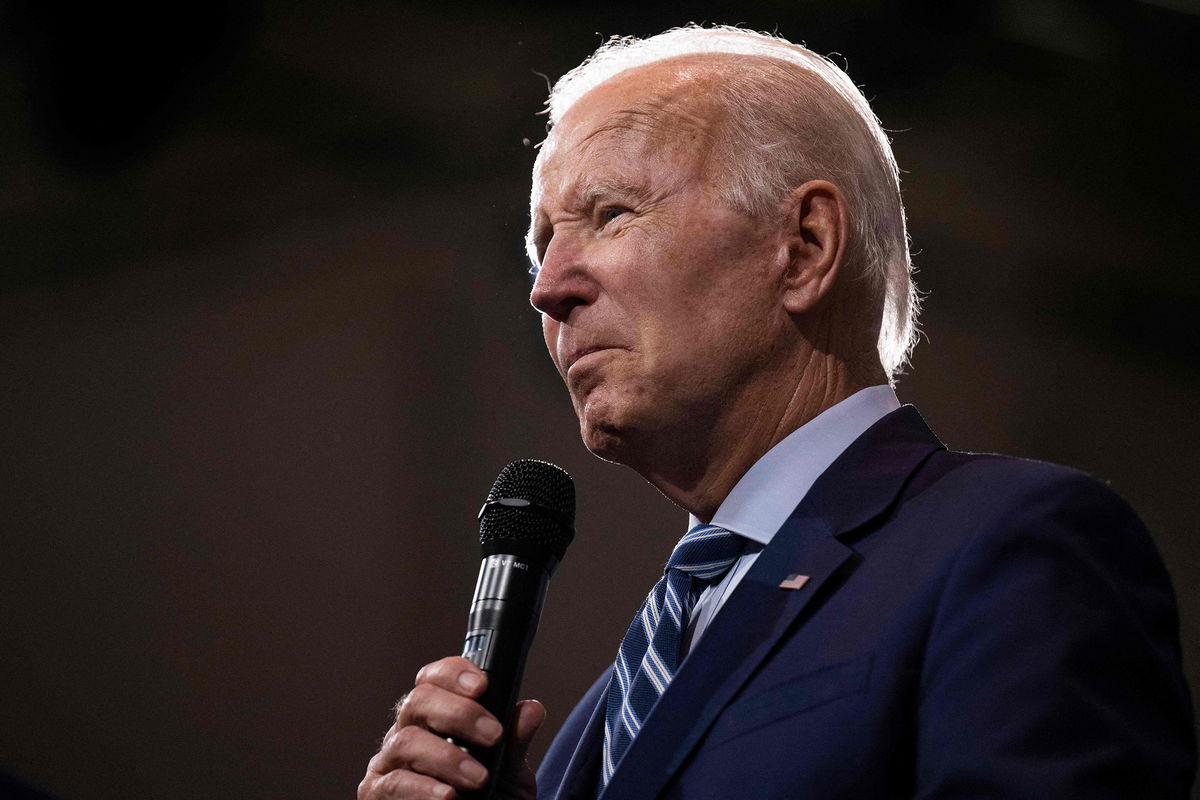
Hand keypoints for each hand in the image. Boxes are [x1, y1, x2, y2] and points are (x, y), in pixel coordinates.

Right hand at [358, 656, 545, 799]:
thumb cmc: (486, 798)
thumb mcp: (508, 772)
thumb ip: (514, 743)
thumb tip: (531, 709)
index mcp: (436, 716)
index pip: (435, 678)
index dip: (454, 674)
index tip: (482, 685)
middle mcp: (409, 730)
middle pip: (419, 700)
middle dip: (458, 713)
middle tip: (493, 736)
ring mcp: (390, 761)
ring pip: (407, 741)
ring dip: (447, 758)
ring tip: (478, 778)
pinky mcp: (377, 792)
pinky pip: (394, 783)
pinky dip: (423, 789)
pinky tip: (448, 797)